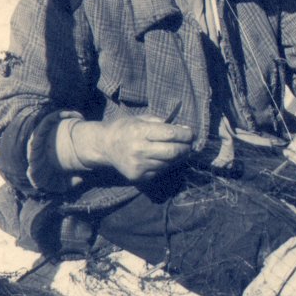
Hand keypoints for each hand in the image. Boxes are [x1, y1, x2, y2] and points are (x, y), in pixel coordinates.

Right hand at [72, 114, 193, 182]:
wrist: (104, 146)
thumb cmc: (125, 128)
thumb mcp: (141, 119)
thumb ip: (162, 124)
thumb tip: (185, 130)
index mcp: (139, 131)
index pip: (170, 134)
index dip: (185, 134)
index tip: (191, 133)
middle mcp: (139, 150)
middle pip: (173, 151)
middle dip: (186, 148)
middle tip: (189, 144)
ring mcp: (138, 165)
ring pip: (169, 163)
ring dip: (178, 157)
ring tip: (178, 150)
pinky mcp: (138, 176)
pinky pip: (160, 171)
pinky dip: (166, 164)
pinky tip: (163, 158)